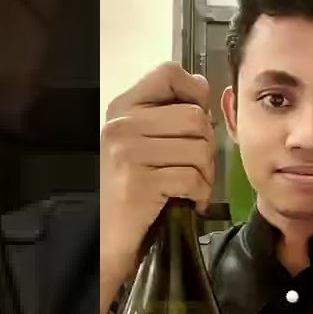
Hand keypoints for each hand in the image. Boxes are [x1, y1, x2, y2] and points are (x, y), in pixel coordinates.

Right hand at [98, 63, 215, 313]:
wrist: (104, 240)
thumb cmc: (131, 193)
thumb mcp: (143, 145)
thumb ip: (168, 115)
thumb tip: (205, 87)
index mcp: (123, 108)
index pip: (169, 73)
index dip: (195, 94)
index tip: (197, 124)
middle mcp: (122, 125)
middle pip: (195, 117)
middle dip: (208, 148)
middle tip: (197, 171)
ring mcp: (127, 153)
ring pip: (199, 148)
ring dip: (206, 174)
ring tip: (192, 189)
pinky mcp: (139, 183)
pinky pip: (192, 178)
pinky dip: (200, 195)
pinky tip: (189, 203)